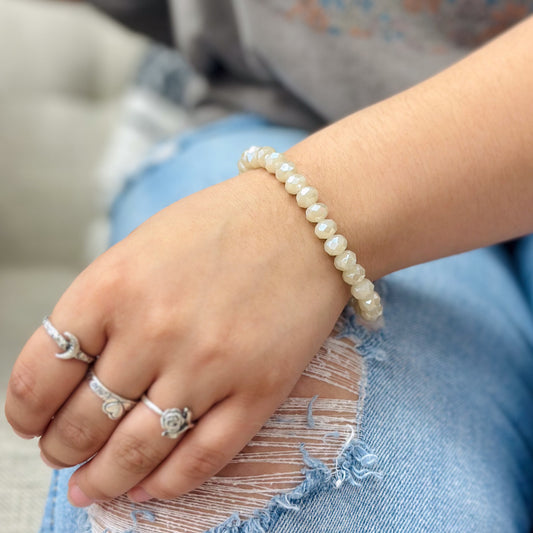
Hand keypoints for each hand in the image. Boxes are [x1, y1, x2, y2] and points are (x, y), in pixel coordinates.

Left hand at [5, 170, 348, 505]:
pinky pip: (202, 458)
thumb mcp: (141, 247)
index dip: (25, 413)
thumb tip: (71, 373)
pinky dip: (166, 485)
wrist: (304, 221)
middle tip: (63, 455)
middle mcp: (154, 331)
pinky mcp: (258, 390)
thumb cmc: (221, 227)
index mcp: (113, 287)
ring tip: (92, 489)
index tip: (29, 425)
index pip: (40, 374)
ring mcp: (209, 366)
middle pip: (83, 422)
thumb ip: (102, 308)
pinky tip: (146, 490)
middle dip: (63, 449)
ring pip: (138, 452)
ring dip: (105, 480)